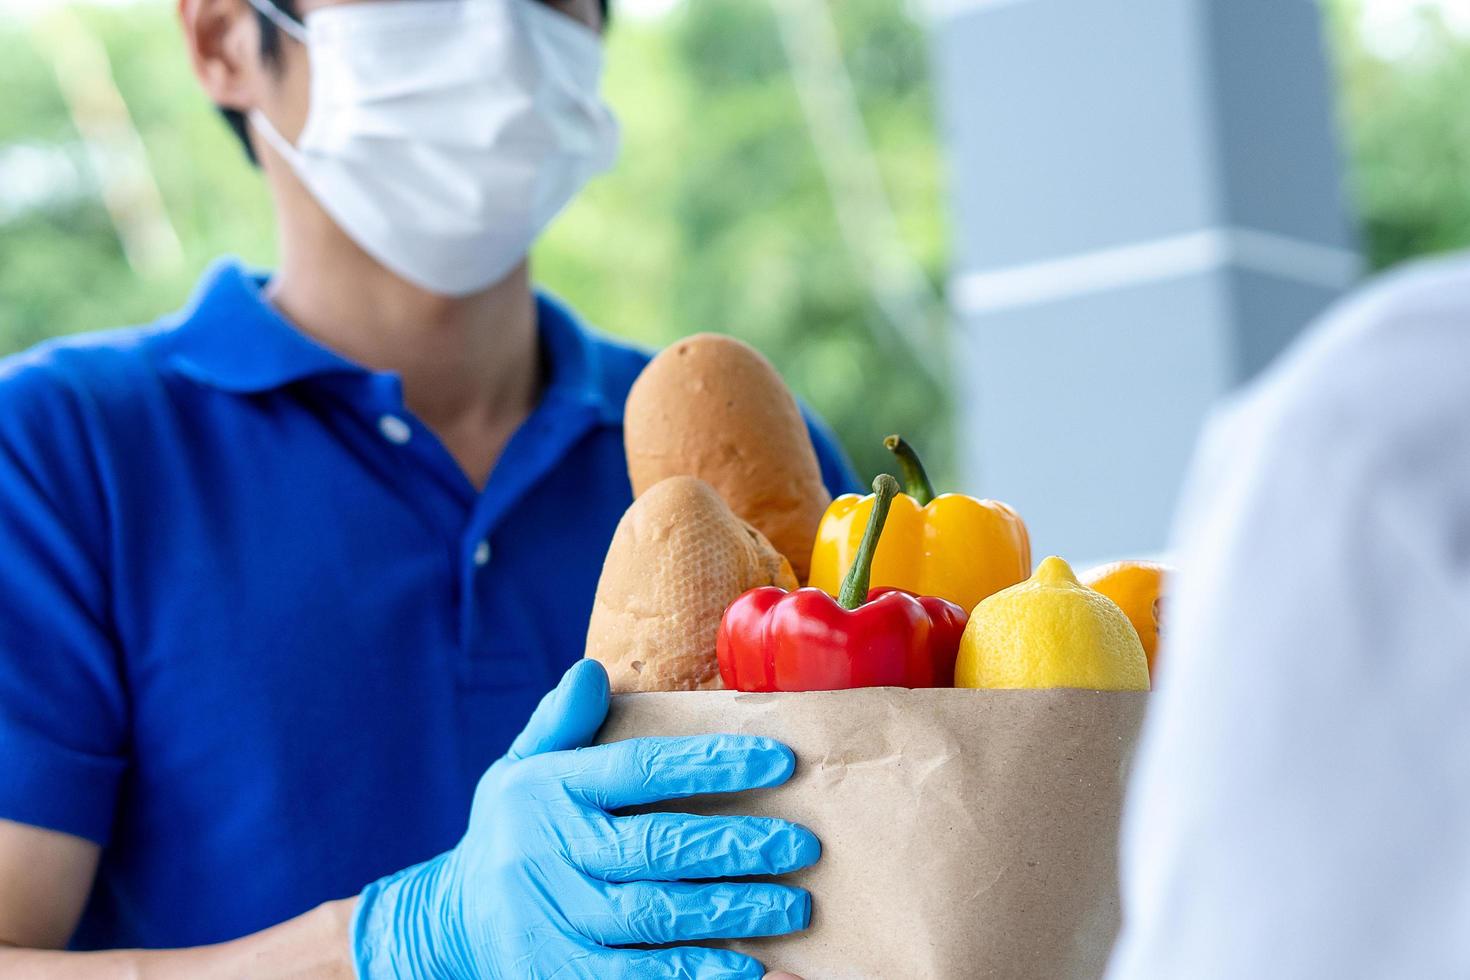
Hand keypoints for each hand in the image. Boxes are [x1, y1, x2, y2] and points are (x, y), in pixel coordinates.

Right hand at [351, 660, 818, 978]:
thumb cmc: (513, 830)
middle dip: (737, 845)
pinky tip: (745, 967)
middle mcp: (548, 849)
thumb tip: (592, 671)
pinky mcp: (552, 970)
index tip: (779, 760)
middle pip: (656, 847)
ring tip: (792, 904)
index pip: (640, 768)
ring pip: (653, 915)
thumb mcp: (523, 766)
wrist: (448, 919)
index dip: (711, 764)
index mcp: (550, 787)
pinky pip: (632, 977)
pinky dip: (691, 973)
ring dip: (730, 911)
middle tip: (803, 845)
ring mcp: (549, 915)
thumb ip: (563, 722)